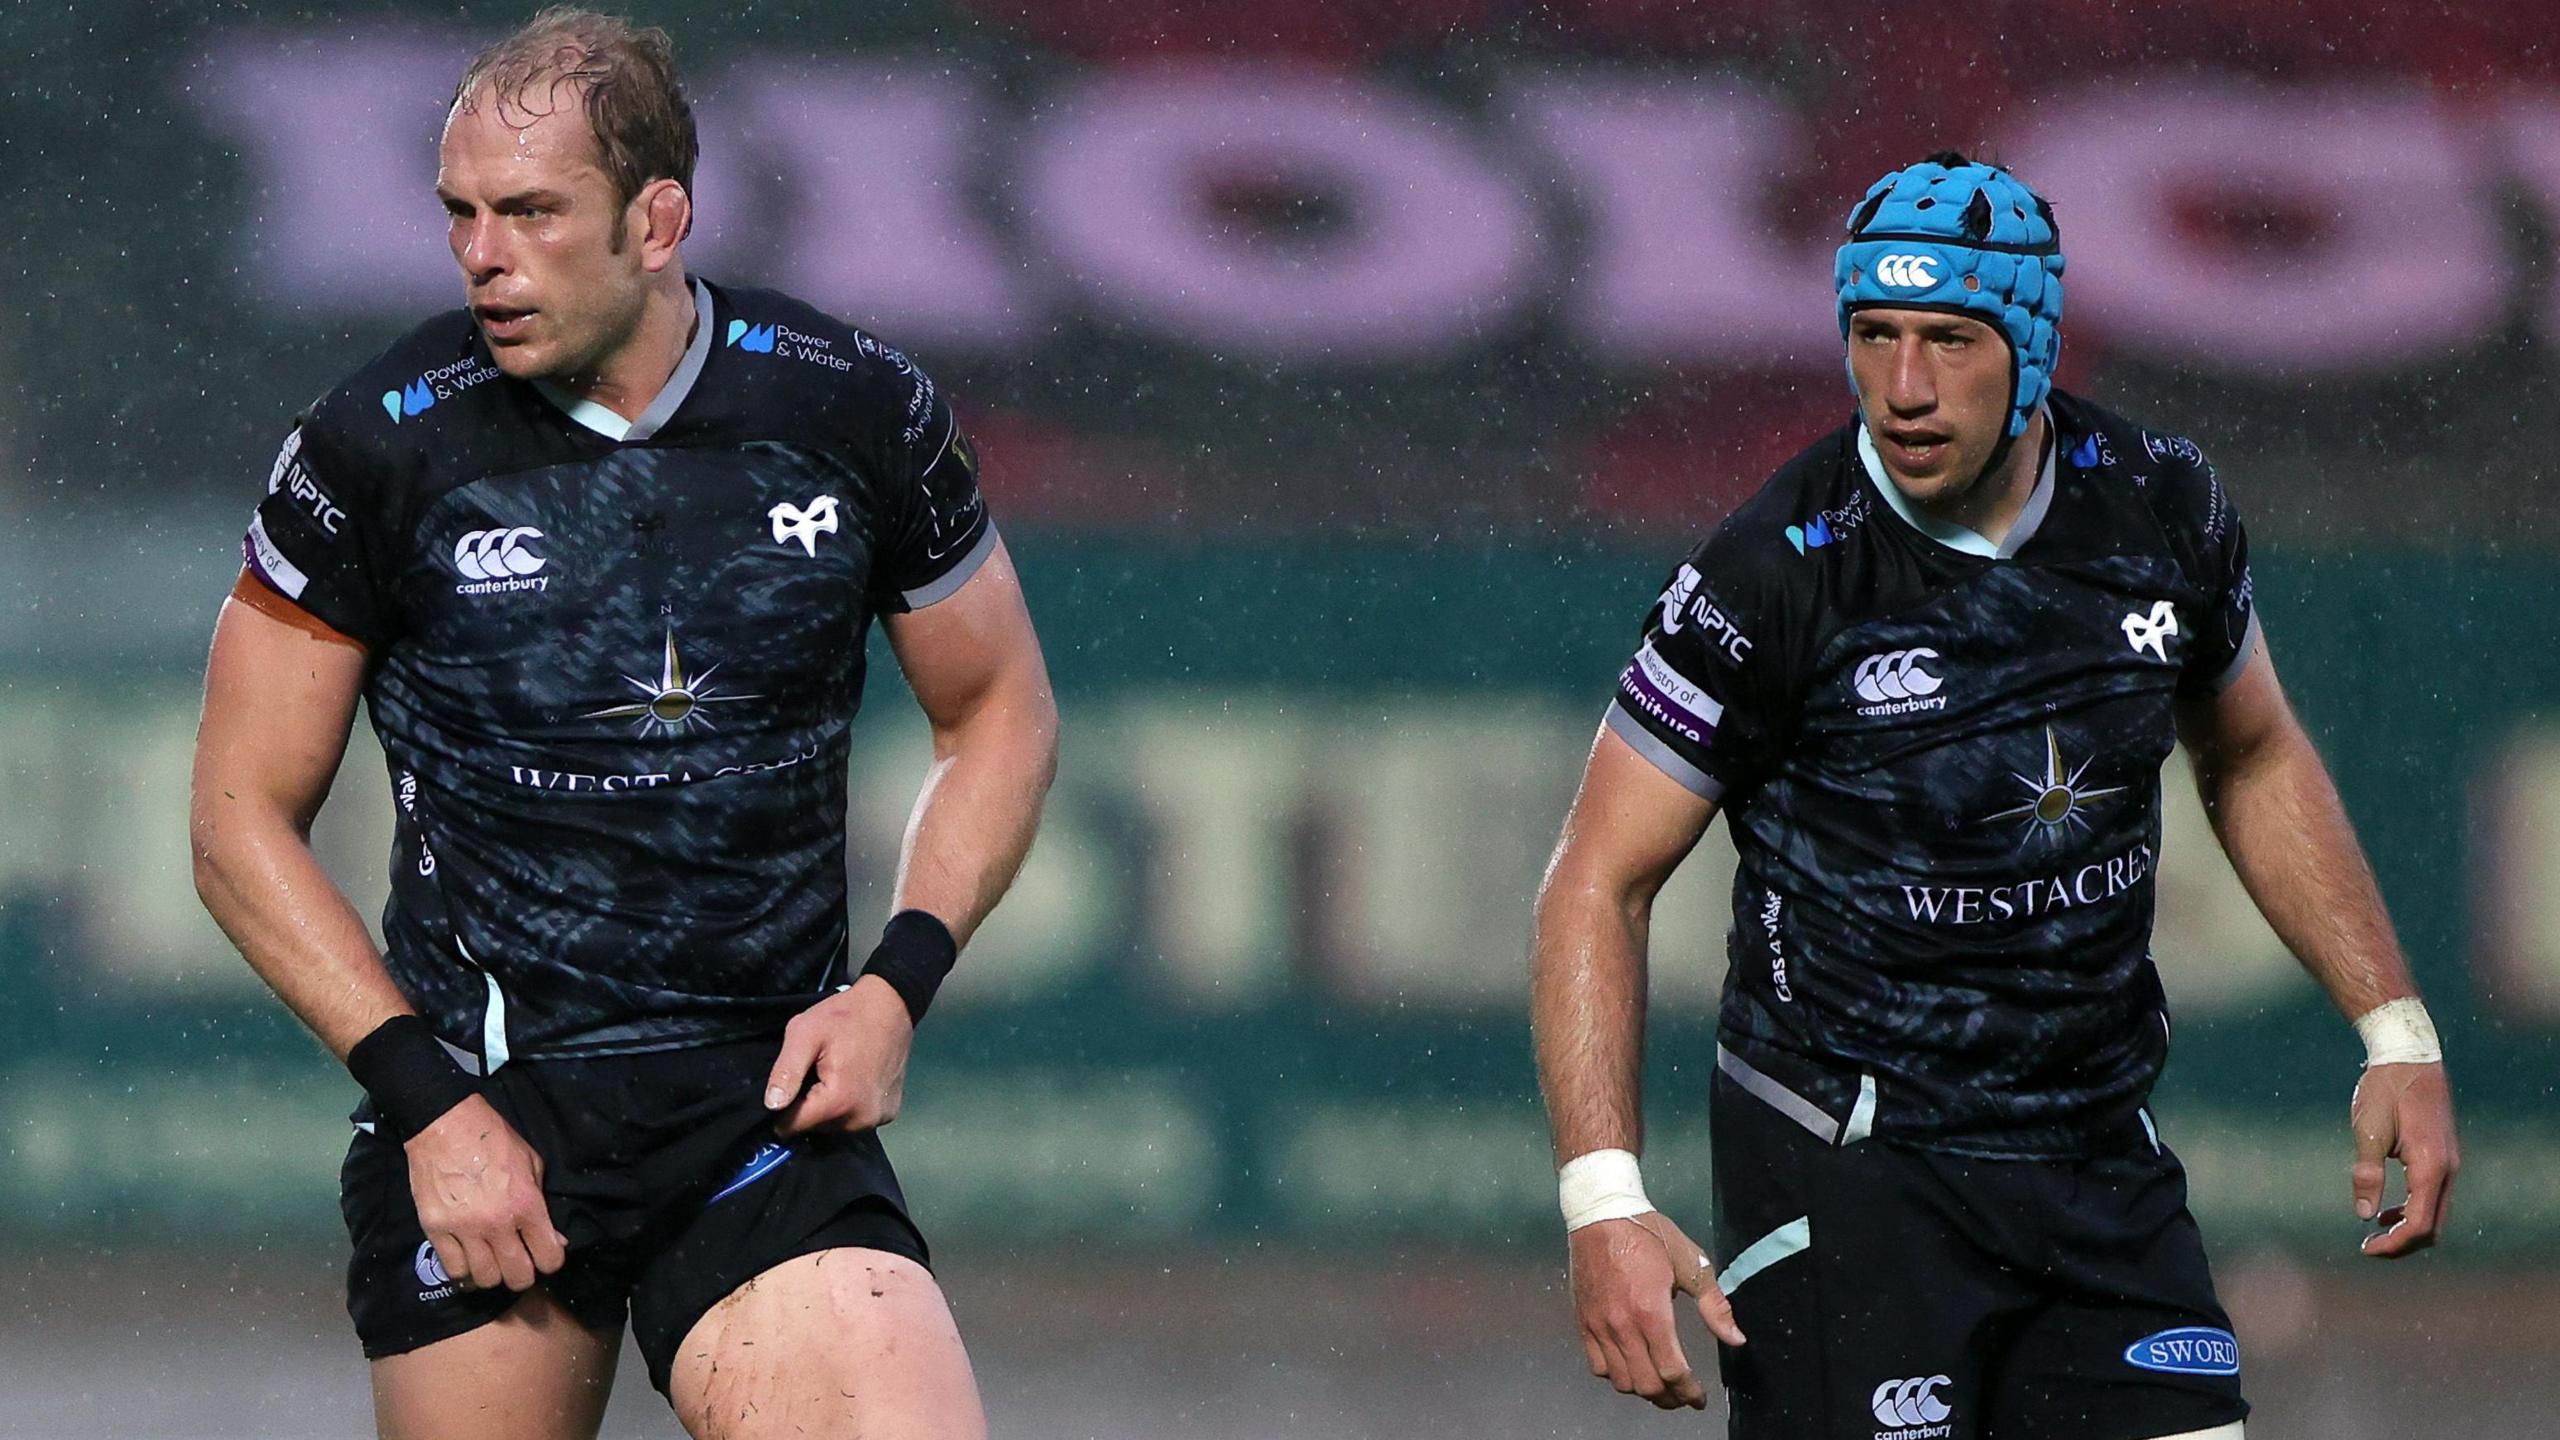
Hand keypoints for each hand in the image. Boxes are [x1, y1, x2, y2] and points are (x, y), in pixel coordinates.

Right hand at [405, 1093, 566, 1292]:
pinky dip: (463, 1272)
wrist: (444, 1125)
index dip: (550, 1260)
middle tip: (518, 1264)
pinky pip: (453, 1269)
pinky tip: (468, 1262)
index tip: (544, 1256)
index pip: (549, 1257)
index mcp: (526, 1204)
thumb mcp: (531, 1163)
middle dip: (522, 1275)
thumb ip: (543, 1203)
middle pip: (517, 1276)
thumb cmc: (493, 1140)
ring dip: (492, 1276)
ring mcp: (464, 1229)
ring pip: (484, 1278)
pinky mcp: (436, 1229)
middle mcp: (497, 1222)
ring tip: (492, 1263)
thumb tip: (556, 1239)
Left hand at [763, 975, 914, 1137]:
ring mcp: (878, 1118)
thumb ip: (785, 1071)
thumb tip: (772, 1106)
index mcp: (839, 1102)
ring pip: (835, 1126)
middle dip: (809, 1104)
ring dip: (828, 1107)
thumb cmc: (846, 1016)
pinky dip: (848, 1106)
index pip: (792, 1127)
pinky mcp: (888, 1113)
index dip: (784, 1107)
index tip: (793, 1082)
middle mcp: (861, 1119)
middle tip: (817, 1071)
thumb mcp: (804, 1033)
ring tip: (835, 1074)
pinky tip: (853, 1080)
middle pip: (815, 1128)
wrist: (891, 1006)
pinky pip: (854, 1119)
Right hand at [1568, 1210, 1746, 1409]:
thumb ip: (1714, 1305)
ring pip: (1621, 1381)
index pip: (1672, 1371)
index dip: (1689, 1392)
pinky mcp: (1584, 1322)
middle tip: (1683, 1395)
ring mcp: (1599, 1325)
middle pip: (1647, 1384)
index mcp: (1651, 1311)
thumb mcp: (1690, 1263)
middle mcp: (1622, 1324)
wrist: (1601, 1214)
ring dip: (1644, 1390)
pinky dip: (1615, 1375)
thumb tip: (1736, 1338)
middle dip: (1670, 1398)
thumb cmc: (1648, 1233)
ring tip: (1660, 1384)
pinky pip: (1597, 1366)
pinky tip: (1630, 1366)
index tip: (1699, 1397)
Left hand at [2349, 1061, 2458, 1257]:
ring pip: (2435, 1212)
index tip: (2366, 1249)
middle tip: (2369, 1247)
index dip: (2394, 1244)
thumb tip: (2364, 1214)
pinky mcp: (2443, 1156)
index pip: (2419, 1224)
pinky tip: (2387, 1209)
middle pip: (2432, 1226)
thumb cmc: (2384, 1090)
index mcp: (2430, 1166)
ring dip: (2408, 1227)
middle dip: (2403, 1243)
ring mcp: (2449, 1163)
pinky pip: (2433, 1195)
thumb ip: (2367, 1174)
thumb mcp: (2368, 1131)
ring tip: (2376, 1232)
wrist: (2409, 1056)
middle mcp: (2447, 1169)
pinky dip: (2413, 1209)